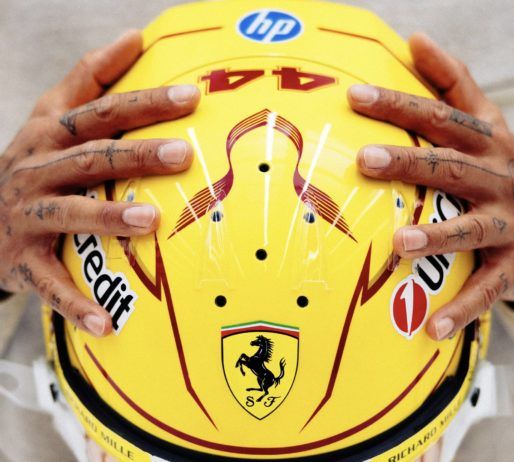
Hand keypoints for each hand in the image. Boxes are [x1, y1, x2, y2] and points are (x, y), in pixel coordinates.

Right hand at [0, 30, 199, 335]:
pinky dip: (77, 305)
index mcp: (51, 133)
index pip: (103, 109)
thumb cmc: (33, 162)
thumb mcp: (51, 114)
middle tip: (180, 155)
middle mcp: (37, 169)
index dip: (145, 100)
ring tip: (149, 223)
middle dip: (135, 156)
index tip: (192, 96)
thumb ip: (90, 78)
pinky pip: (50, 285)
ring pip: (69, 214)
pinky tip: (108, 324)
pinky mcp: (21, 259)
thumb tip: (134, 37)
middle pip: (91, 157)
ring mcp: (27, 215)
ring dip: (107, 219)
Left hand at [347, 33, 513, 340]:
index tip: (354, 95)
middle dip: (410, 163)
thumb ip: (453, 84)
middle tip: (366, 161)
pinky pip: (487, 289)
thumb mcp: (486, 123)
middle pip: (452, 166)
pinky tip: (431, 327)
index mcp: (489, 142)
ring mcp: (511, 222)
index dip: (399, 104)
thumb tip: (415, 38)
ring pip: (471, 228)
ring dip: (436, 237)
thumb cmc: (501, 170)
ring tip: (397, 243)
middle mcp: (501, 177)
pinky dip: (462, 309)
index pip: (440, 116)